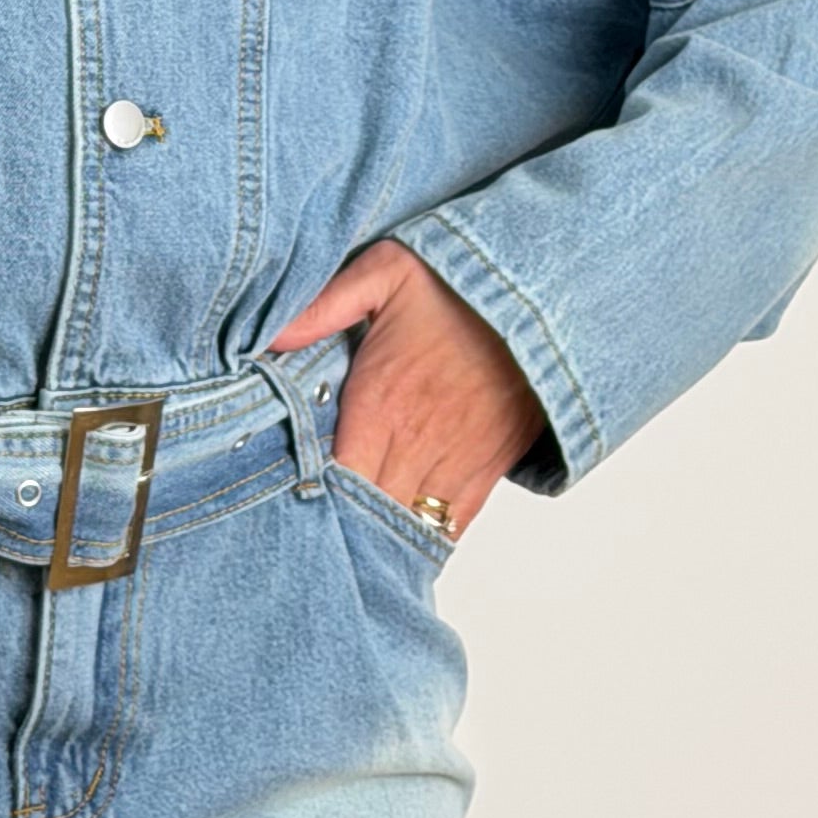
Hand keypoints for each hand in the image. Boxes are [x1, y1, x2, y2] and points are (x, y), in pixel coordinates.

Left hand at [266, 238, 546, 543]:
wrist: (546, 297)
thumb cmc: (461, 286)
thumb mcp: (385, 272)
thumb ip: (325, 304)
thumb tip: (271, 336)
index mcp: (381, 403)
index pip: (335, 477)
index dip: (311, 495)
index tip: (289, 499)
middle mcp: (417, 442)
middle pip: (367, 510)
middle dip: (340, 522)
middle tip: (313, 530)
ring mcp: (456, 461)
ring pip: (408, 524)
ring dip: (380, 534)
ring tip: (352, 545)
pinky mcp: (489, 468)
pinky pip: (453, 522)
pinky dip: (426, 535)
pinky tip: (402, 540)